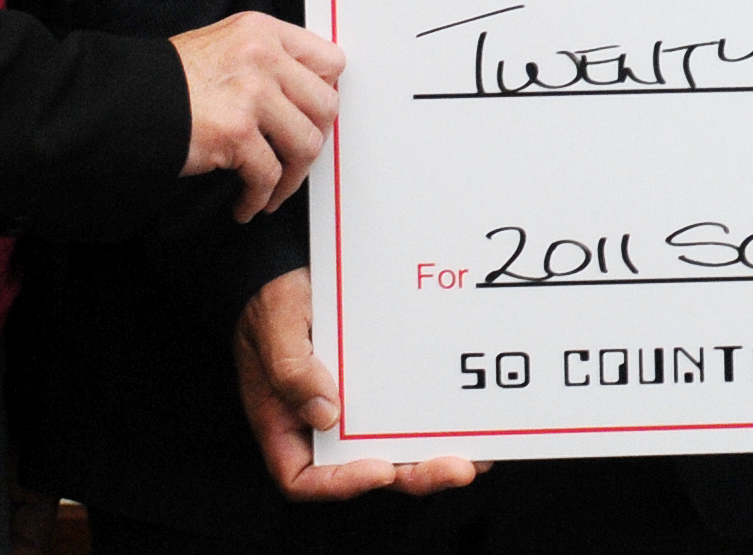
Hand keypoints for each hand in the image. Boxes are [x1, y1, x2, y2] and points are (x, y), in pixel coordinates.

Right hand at [170, 12, 342, 222]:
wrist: (122, 100)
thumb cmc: (167, 79)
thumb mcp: (224, 45)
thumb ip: (266, 58)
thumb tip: (306, 93)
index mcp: (263, 31)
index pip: (330, 61)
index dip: (324, 95)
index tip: (313, 119)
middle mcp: (263, 56)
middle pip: (326, 105)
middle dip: (314, 140)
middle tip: (294, 160)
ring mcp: (252, 93)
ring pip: (306, 144)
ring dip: (292, 178)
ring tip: (272, 191)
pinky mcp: (236, 131)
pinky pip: (269, 175)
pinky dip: (259, 199)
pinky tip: (246, 205)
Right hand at [236, 270, 483, 500]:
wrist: (299, 269)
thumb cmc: (277, 300)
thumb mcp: (275, 324)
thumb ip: (291, 368)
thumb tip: (327, 413)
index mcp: (285, 425)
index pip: (303, 478)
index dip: (342, 483)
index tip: (381, 469)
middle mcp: (324, 427)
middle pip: (366, 470)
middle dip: (413, 475)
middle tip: (457, 468)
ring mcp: (359, 410)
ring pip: (396, 450)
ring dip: (436, 458)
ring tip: (478, 457)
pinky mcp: (387, 388)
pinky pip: (413, 414)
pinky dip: (443, 424)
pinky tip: (476, 422)